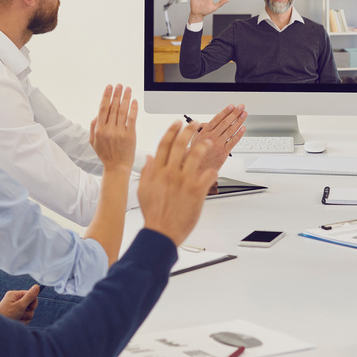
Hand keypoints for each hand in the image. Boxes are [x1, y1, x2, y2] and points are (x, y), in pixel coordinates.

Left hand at [0, 284, 39, 322]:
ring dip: (25, 318)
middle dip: (28, 312)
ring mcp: (15, 310)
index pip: (29, 294)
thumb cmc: (6, 315)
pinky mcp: (15, 317)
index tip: (32, 307)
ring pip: (28, 313)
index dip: (33, 301)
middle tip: (21, 314)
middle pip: (30, 305)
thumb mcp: (20, 305)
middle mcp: (14, 301)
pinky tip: (16, 323)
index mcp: (14, 295)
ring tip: (17, 320)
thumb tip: (36, 286)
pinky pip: (24, 319)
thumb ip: (29, 297)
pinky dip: (22, 322)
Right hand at [88, 84, 137, 172]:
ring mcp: (120, 132)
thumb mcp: (93, 142)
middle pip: (113, 107)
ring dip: (125, 98)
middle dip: (116, 94)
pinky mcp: (130, 136)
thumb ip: (93, 127)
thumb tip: (96, 115)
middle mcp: (109, 130)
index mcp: (99, 130)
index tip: (109, 87)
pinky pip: (132, 119)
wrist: (116, 168)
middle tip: (119, 85)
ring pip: (122, 111)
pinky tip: (134, 101)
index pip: (102, 108)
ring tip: (128, 89)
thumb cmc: (105, 155)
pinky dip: (133, 109)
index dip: (106, 96)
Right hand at [139, 122, 217, 246]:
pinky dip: (212, 171)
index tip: (177, 123)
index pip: (164, 143)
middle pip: (180, 144)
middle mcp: (170, 173)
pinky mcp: (196, 191)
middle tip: (195, 124)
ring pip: (196, 154)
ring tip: (208, 141)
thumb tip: (150, 158)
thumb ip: (147, 172)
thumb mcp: (143, 190)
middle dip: (189, 130)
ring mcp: (184, 181)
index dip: (171, 130)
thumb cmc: (153, 214)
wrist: (161, 232)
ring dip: (203, 145)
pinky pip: (208, 175)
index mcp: (157, 171)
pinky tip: (214, 170)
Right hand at [191, 103, 246, 170]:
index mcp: (204, 132)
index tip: (231, 106)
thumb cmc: (195, 156)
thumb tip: (204, 123)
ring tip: (244, 115)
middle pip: (225, 123)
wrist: (197, 170)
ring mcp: (218, 144)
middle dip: (234, 114)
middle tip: (241, 107)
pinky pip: (233, 141)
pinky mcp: (224, 152)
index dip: (225, 112)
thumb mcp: (194, 140)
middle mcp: (212, 137)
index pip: (217, 119)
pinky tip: (243, 128)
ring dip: (239, 121)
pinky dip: (239, 134)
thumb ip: (199, 130)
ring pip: (231, 130)